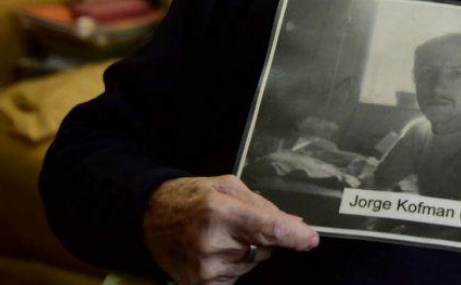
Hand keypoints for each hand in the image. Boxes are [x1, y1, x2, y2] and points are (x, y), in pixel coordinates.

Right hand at [143, 175, 318, 284]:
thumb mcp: (227, 185)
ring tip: (218, 236)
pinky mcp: (199, 284)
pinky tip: (213, 252)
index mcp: (221, 213)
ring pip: (251, 265)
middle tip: (235, 223)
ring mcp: (205, 268)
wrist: (149, 217)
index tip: (310, 239)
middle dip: (261, 238)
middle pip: (264, 249)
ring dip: (244, 252)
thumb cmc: (191, 197)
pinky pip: (235, 278)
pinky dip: (232, 266)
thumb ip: (263, 206)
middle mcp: (213, 244)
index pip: (270, 230)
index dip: (296, 236)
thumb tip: (294, 224)